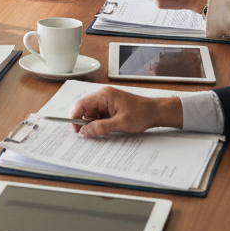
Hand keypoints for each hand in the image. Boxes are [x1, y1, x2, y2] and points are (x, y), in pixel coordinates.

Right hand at [68, 86, 182, 137]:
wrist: (155, 112)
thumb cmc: (141, 113)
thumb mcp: (120, 123)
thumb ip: (100, 127)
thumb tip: (84, 131)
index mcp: (104, 95)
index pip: (82, 104)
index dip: (75, 117)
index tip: (74, 129)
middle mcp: (103, 96)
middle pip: (85, 109)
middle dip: (84, 122)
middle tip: (85, 135)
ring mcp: (106, 102)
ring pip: (91, 114)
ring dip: (92, 124)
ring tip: (100, 132)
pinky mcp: (110, 108)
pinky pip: (99, 116)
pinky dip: (99, 124)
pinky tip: (104, 129)